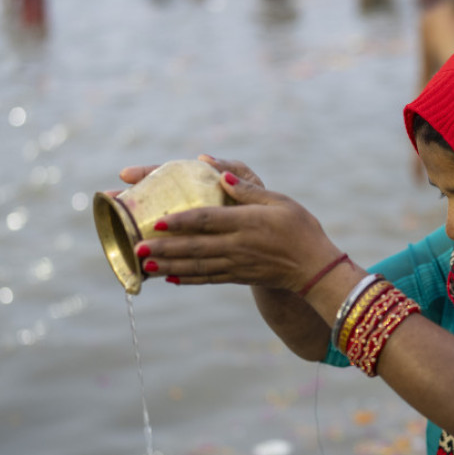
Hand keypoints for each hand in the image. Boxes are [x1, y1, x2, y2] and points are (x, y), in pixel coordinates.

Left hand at [131, 159, 342, 292]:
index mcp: (246, 223)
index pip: (208, 220)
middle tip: (138, 247)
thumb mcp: (279, 201)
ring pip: (197, 266)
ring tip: (144, 265)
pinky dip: (188, 279)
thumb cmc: (300, 228)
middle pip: (194, 247)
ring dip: (168, 266)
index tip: (159, 221)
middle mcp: (238, 246)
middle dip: (164, 249)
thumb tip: (220, 175)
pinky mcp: (239, 277)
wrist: (316, 268)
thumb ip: (248, 190)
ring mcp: (237, 264)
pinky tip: (170, 279)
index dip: (182, 221)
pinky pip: (209, 278)